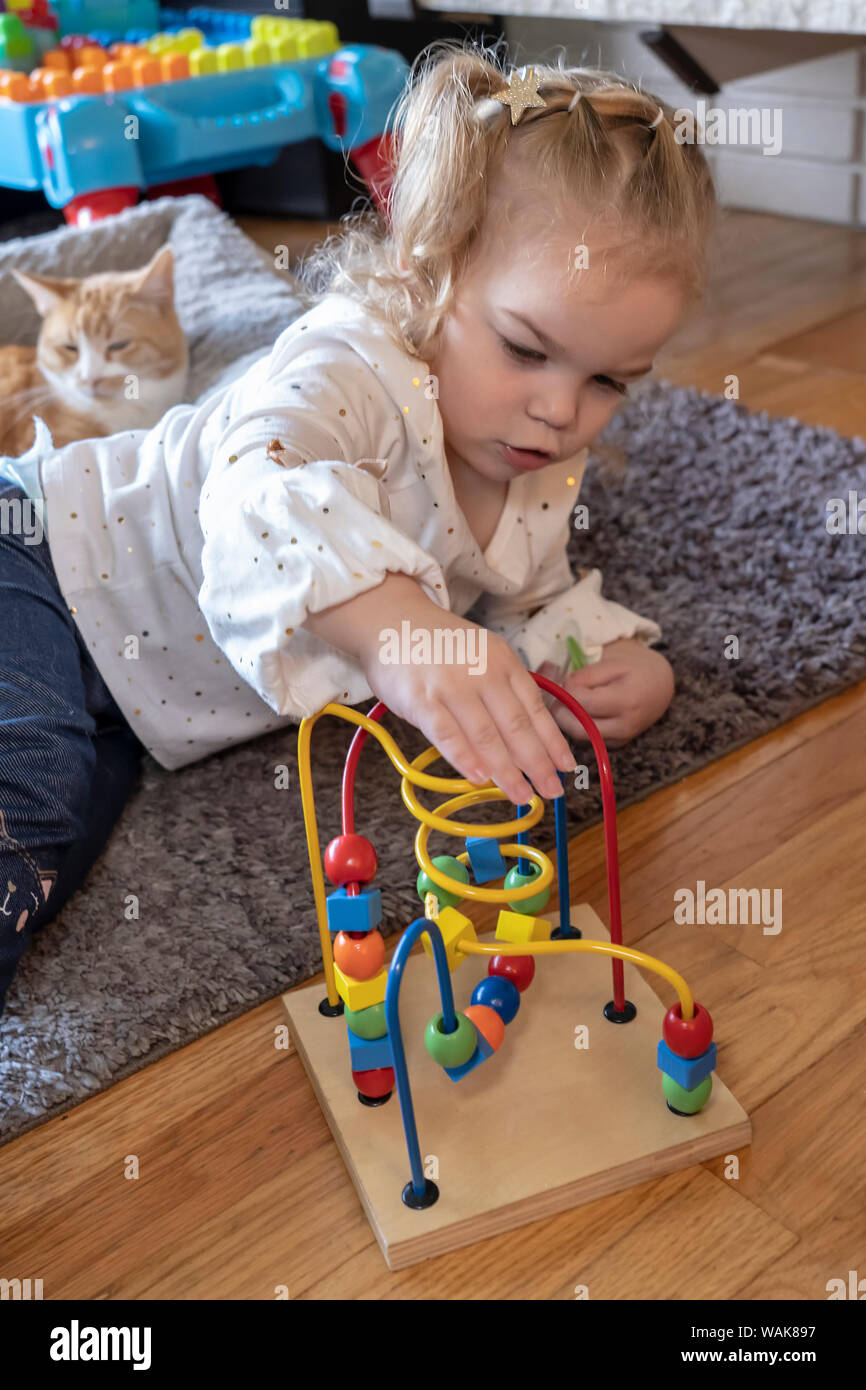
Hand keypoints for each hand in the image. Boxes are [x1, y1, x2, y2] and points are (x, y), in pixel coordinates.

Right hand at [357, 611, 576, 804]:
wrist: (391, 621)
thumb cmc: (439, 646)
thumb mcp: (482, 654)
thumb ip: (502, 689)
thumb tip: (526, 738)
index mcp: (503, 661)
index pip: (535, 707)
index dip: (553, 741)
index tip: (566, 766)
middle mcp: (482, 672)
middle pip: (516, 726)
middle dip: (537, 763)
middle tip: (551, 790)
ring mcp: (451, 685)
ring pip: (486, 735)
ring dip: (507, 771)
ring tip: (522, 795)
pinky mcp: (421, 699)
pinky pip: (447, 734)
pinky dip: (464, 758)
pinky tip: (480, 778)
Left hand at [537, 639, 674, 747]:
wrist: (661, 683)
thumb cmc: (635, 666)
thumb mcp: (611, 661)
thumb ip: (585, 676)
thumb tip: (561, 689)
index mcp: (627, 700)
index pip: (584, 704)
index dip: (566, 693)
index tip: (560, 679)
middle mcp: (626, 725)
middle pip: (578, 728)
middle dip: (559, 712)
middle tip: (552, 694)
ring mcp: (622, 738)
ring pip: (580, 737)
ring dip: (565, 721)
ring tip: (561, 701)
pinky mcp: (617, 744)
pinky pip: (589, 739)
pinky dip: (577, 726)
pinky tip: (573, 710)